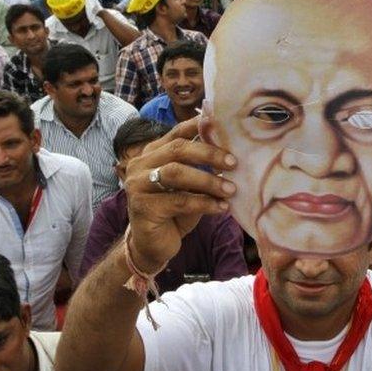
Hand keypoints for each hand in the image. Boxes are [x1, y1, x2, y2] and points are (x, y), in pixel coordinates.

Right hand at [124, 118, 235, 269]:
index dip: (199, 126)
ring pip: (177, 173)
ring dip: (208, 181)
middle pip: (177, 149)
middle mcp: (141, 164)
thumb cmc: (174, 212)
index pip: (177, 133)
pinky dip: (204, 203)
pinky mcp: (143, 207)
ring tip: (231, 189)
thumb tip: (232, 153)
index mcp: (152, 153)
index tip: (223, 125)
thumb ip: (201, 167)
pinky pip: (179, 201)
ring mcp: (138, 185)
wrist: (153, 245)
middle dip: (209, 154)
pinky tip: (221, 207)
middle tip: (234, 162)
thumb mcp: (189, 185)